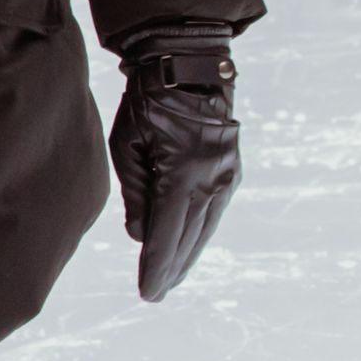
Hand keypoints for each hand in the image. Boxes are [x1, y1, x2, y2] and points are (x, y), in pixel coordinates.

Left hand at [108, 28, 238, 304]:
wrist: (191, 66)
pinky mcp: (232, 170)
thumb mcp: (128, 145)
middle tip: (155, 294)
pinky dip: (200, 233)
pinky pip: (214, 212)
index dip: (156, 267)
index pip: (167, 235)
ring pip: (205, 228)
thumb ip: (136, 193)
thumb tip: (142, 237)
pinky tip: (187, 247)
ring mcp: (227, 176)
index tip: (148, 293)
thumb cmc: (148, 102)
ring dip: (188, 255)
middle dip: (172, 269)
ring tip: (171, 278)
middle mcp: (212, 180)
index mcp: (184, 174)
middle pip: (189, 238)